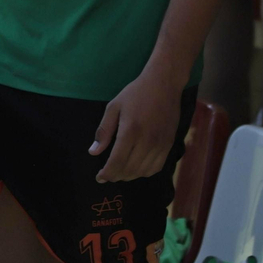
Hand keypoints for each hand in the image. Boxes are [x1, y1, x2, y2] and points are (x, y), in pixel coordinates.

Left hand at [90, 68, 183, 182]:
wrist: (163, 84)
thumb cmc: (135, 93)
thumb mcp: (114, 107)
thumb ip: (104, 131)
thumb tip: (93, 152)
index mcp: (130, 131)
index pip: (117, 162)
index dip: (107, 173)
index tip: (99, 177)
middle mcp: (147, 141)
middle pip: (129, 170)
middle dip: (116, 176)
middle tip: (108, 174)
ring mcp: (160, 144)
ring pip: (143, 171)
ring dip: (129, 176)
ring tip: (120, 172)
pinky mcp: (169, 144)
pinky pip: (156, 167)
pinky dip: (144, 172)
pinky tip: (136, 168)